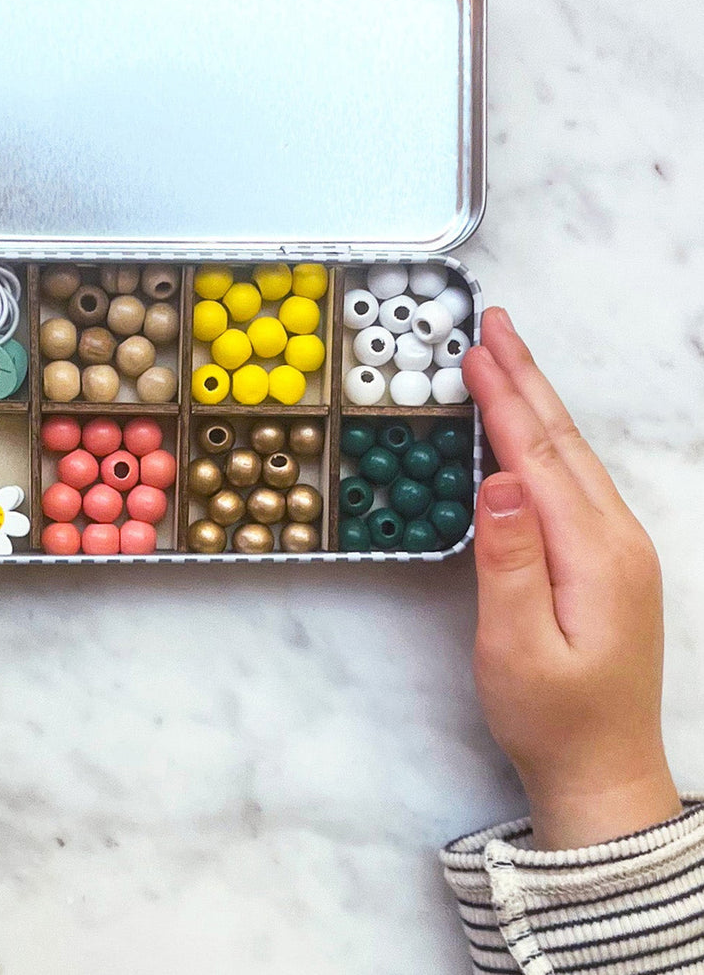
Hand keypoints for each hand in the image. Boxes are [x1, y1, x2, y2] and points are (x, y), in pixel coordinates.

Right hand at [464, 307, 679, 848]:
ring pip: (571, 456)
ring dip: (536, 402)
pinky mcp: (608, 560)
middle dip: (526, 378)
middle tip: (494, 324)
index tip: (475, 351)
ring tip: (505, 358)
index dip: (505, 402)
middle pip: (563, 442)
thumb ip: (510, 561)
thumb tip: (499, 481)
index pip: (540, 458)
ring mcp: (618, 548)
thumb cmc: (551, 717)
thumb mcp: (518, 647)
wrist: (604, 771)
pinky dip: (544, 440)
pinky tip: (527, 429)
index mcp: (596, 553)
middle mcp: (617, 539)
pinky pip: (573, 480)